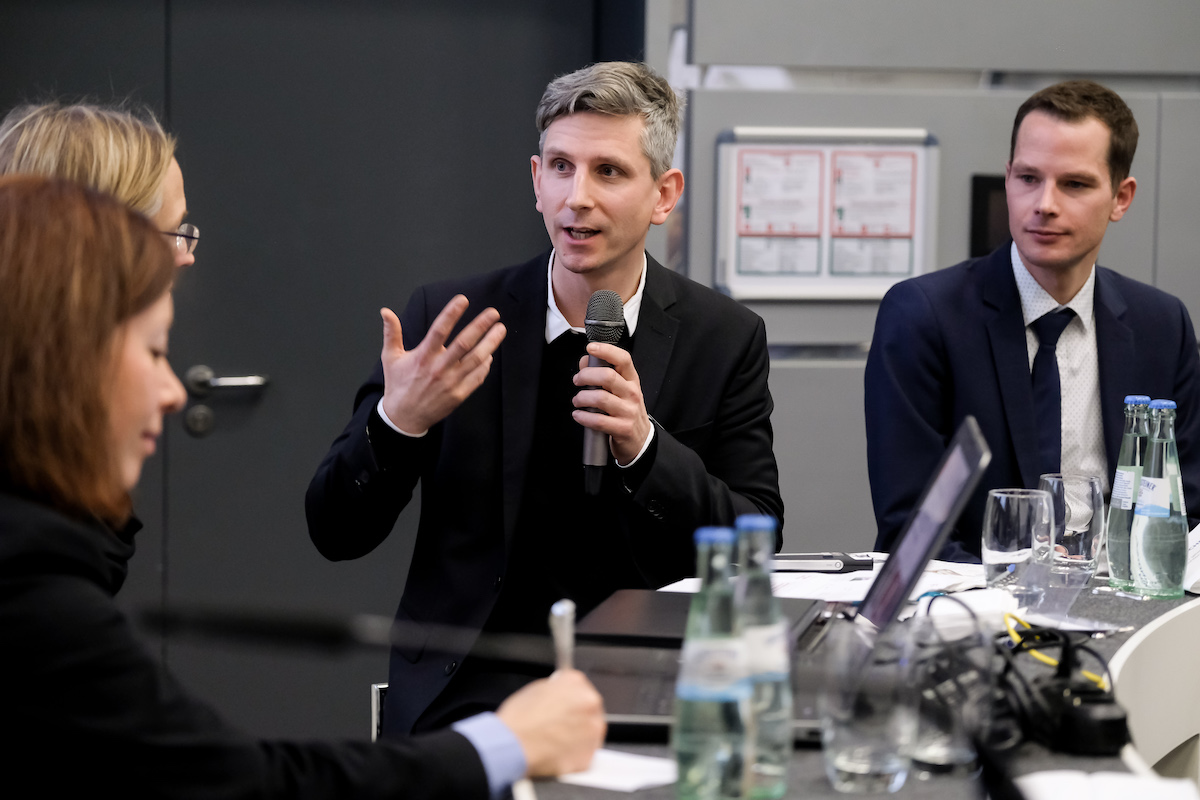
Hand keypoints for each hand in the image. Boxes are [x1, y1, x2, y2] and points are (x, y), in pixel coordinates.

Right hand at [379, 296, 505, 432]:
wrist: (404, 418)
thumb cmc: (398, 385)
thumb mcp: (390, 358)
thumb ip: (392, 333)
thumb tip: (386, 311)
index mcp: (423, 356)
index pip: (439, 330)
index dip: (451, 313)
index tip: (463, 300)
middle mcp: (439, 368)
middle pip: (464, 343)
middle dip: (480, 326)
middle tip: (494, 313)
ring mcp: (451, 382)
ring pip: (475, 360)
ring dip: (490, 343)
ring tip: (500, 329)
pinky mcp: (459, 395)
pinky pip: (477, 377)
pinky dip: (485, 366)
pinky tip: (490, 355)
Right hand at [496, 669, 605, 776]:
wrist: (512, 745)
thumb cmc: (518, 720)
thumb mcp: (534, 690)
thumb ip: (554, 690)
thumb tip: (558, 696)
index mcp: (575, 682)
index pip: (579, 686)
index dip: (569, 698)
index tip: (565, 706)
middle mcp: (589, 702)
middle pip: (589, 708)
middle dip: (576, 717)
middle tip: (559, 725)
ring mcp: (593, 729)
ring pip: (589, 732)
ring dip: (577, 736)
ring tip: (555, 741)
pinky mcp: (589, 754)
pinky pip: (584, 753)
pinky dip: (573, 754)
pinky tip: (556, 753)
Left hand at [572, 342, 651, 464]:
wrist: (640, 440)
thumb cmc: (626, 411)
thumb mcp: (619, 391)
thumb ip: (601, 374)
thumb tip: (585, 360)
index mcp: (632, 380)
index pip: (623, 359)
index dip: (606, 351)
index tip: (591, 347)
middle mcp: (632, 394)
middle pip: (608, 376)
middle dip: (586, 376)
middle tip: (577, 381)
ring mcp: (629, 412)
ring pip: (600, 398)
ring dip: (582, 398)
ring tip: (577, 401)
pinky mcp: (623, 429)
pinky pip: (598, 420)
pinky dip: (583, 417)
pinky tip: (578, 415)